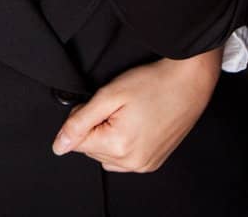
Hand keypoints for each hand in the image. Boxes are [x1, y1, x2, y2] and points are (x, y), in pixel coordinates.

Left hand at [51, 46, 223, 171]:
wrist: (188, 82)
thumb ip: (79, 122)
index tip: (98, 104)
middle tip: (113, 106)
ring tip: (126, 114)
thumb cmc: (153, 83)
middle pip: (91, 150)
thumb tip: (59, 146)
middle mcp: (133, 163)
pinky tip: (134, 123)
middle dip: (94, 127)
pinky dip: (121, 143)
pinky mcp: (153, 162)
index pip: (77, 142)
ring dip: (107, 137)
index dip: (81, 118)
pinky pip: (123, 159)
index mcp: (120, 147)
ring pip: (106, 156)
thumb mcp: (108, 96)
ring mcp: (145, 165)